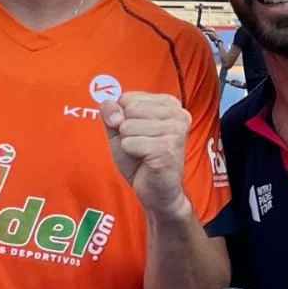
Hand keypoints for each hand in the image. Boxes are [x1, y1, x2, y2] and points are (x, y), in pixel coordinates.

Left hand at [100, 92, 191, 217]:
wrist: (157, 191)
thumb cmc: (141, 159)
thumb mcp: (120, 131)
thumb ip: (111, 112)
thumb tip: (109, 105)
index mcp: (170, 104)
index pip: (128, 97)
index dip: (123, 117)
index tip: (138, 132)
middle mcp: (178, 114)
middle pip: (128, 109)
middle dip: (125, 130)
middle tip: (141, 145)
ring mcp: (174, 131)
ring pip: (127, 126)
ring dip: (129, 144)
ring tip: (144, 153)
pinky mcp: (166, 149)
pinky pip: (130, 143)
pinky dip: (131, 154)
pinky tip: (146, 161)